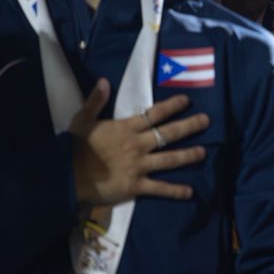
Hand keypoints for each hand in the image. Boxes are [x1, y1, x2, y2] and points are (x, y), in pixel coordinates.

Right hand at [69, 79, 208, 205]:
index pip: (154, 114)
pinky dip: (175, 191)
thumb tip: (105, 81)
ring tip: (203, 152)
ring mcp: (139, 166)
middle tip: (206, 121)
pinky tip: (190, 192)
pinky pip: (159, 188)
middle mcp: (137, 145)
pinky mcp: (136, 185)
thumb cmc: (74, 147)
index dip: (171, 106)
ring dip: (188, 155)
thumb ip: (95, 101)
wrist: (66, 174)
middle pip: (168, 134)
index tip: (187, 101)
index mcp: (126, 128)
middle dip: (189, 126)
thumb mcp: (82, 120)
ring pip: (170, 159)